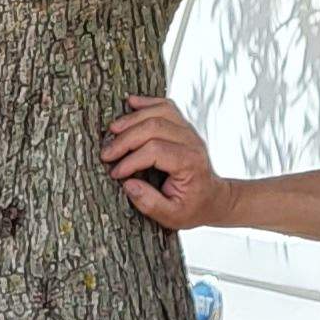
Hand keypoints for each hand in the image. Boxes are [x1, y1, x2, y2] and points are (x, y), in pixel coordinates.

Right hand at [102, 96, 244, 231]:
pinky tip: (131, 102)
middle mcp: (192, 142)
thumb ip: (150, 203)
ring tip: (112, 131)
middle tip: (106, 154)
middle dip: (126, 139)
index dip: (131, 160)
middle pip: (155, 127)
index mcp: (190, 163)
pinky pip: (166, 106)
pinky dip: (147, 102)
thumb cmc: (193, 208)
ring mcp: (189, 131)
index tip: (115, 174)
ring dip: (133, 119)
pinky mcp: (183, 126)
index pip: (156, 151)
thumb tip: (128, 185)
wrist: (213, 198)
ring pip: (160, 111)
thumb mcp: (172, 216)